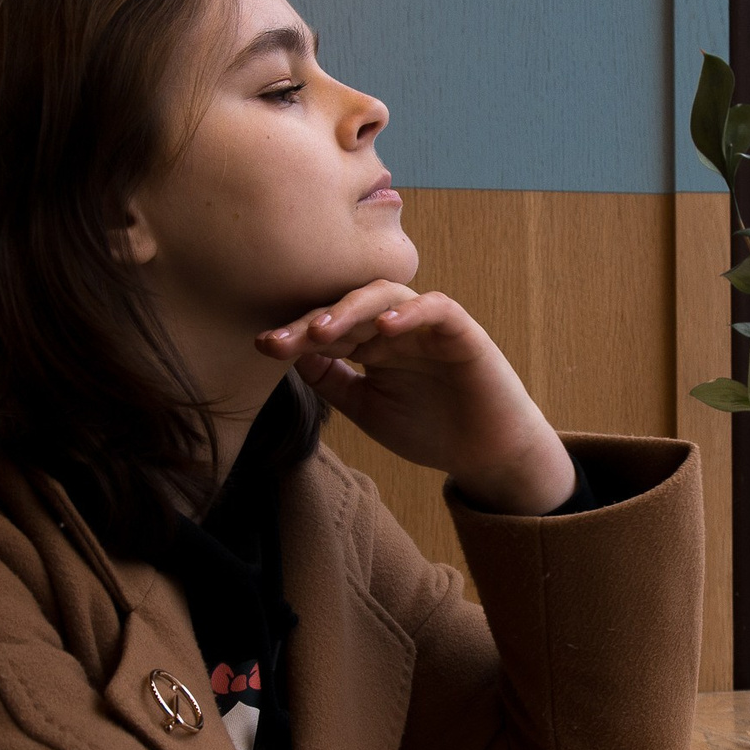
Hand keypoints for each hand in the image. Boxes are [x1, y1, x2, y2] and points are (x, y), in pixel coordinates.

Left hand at [257, 282, 575, 514]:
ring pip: (385, 296)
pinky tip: (386, 328)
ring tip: (323, 331)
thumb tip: (290, 353)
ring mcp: (426, 326)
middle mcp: (395, 327)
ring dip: (352, 310)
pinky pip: (435, 307)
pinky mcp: (461, 331)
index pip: (326, 329)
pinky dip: (411, 312)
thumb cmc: (430, 429)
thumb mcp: (367, 408)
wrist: (487, 454)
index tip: (262, 345)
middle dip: (312, 321)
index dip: (294, 335)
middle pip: (347, 308)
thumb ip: (333, 381)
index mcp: (371, 344)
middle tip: (281, 340)